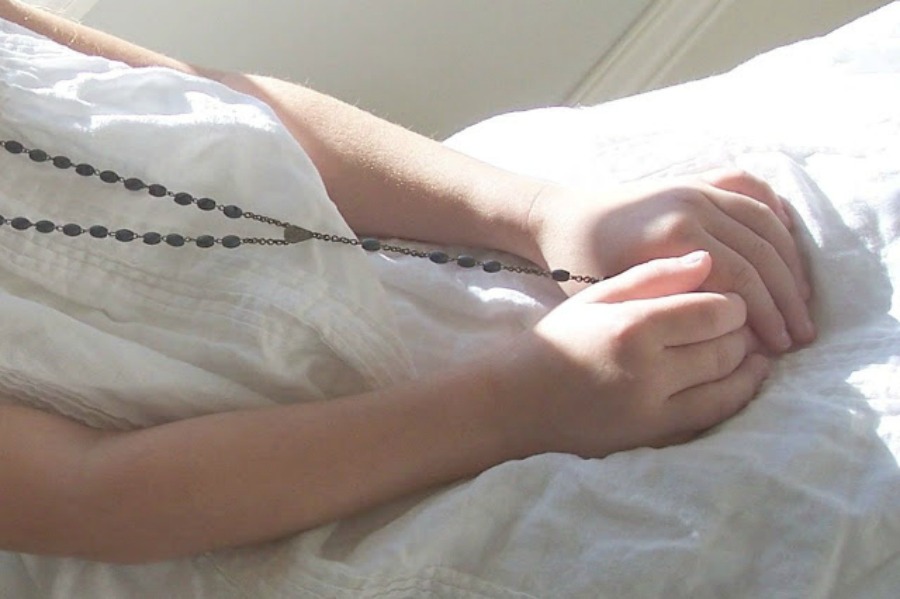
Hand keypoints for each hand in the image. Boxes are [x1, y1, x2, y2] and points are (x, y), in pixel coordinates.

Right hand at [493, 252, 769, 457]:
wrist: (519, 400)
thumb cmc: (559, 339)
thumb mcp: (597, 296)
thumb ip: (653, 276)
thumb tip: (707, 260)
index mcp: (632, 327)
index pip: (712, 312)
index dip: (734, 304)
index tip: (730, 299)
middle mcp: (647, 371)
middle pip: (726, 348)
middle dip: (742, 333)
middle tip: (740, 323)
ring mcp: (652, 409)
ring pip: (728, 384)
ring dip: (747, 365)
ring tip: (748, 349)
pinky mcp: (654, 436)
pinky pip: (713, 416)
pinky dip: (736, 396)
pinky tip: (740, 380)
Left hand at [528, 170, 814, 352]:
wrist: (560, 218)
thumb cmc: (578, 268)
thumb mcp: (617, 297)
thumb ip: (669, 307)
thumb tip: (730, 327)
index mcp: (674, 236)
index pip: (741, 278)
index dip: (766, 316)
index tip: (779, 347)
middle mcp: (692, 204)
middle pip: (761, 252)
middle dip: (788, 297)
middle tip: (802, 333)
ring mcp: (695, 187)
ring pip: (765, 221)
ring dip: (791, 261)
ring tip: (804, 299)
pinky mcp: (694, 180)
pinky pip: (749, 187)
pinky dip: (774, 211)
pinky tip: (787, 240)